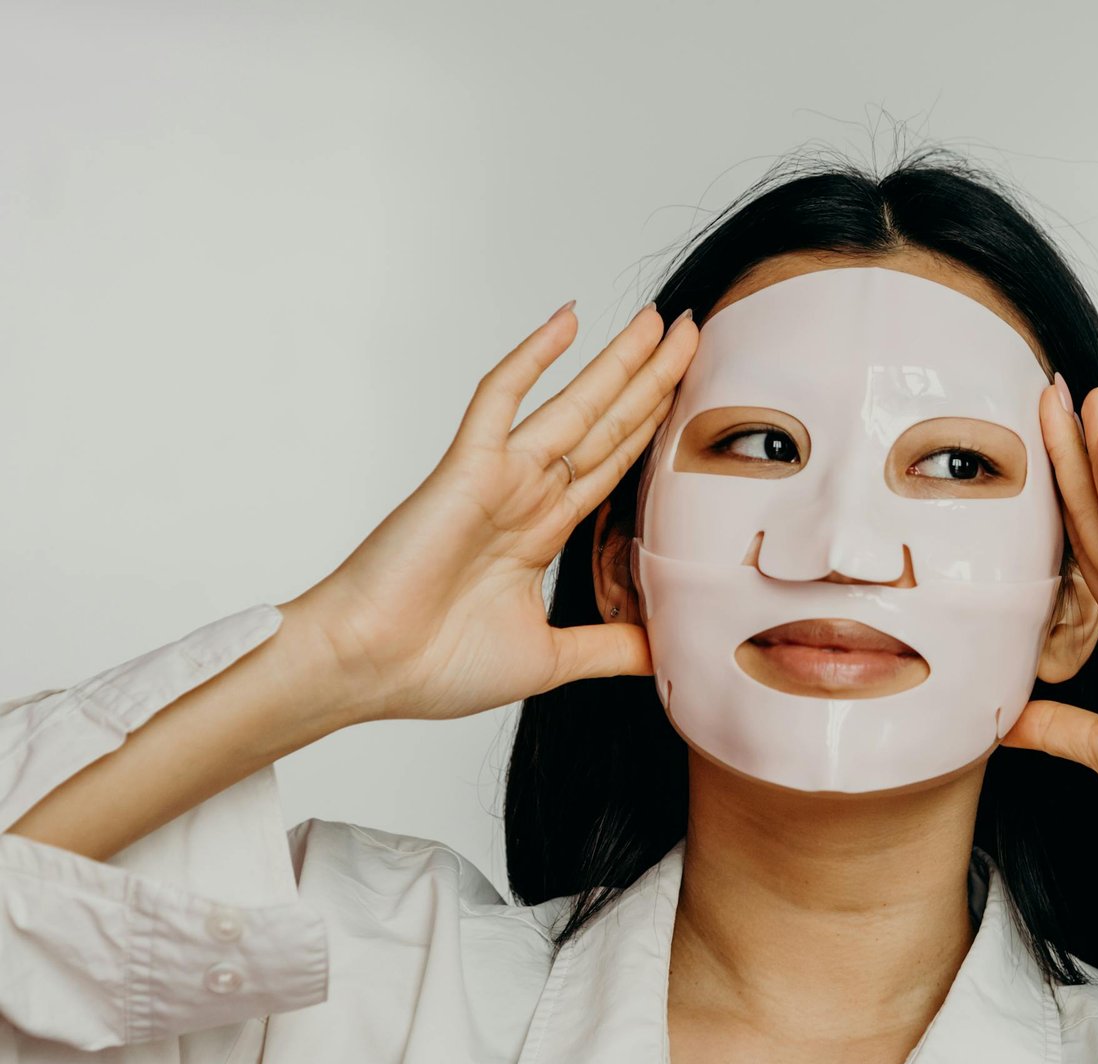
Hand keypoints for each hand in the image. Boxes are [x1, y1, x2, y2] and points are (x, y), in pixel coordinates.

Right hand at [285, 300, 696, 722]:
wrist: (365, 669)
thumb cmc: (434, 666)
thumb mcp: (553, 659)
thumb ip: (610, 647)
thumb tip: (668, 651)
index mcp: (542, 531)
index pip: (613, 465)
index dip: (652, 427)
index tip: (690, 395)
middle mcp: (527, 495)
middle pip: (607, 424)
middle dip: (652, 379)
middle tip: (692, 331)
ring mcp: (500, 478)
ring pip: (574, 405)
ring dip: (619, 361)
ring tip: (660, 320)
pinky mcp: (467, 469)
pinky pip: (500, 399)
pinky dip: (532, 359)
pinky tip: (566, 321)